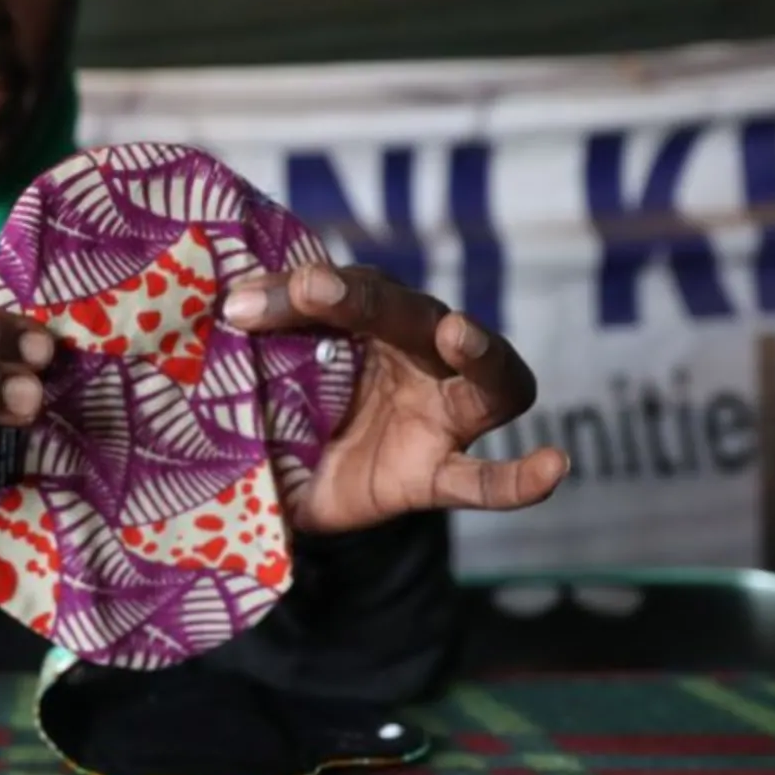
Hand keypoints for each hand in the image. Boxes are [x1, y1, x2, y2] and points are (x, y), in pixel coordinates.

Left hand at [224, 264, 567, 533]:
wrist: (297, 485)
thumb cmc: (289, 407)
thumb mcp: (262, 374)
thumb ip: (251, 345)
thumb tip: (220, 306)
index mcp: (372, 322)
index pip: (350, 291)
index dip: (294, 294)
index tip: (238, 307)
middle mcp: (417, 357)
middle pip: (415, 315)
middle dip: (368, 301)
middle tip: (321, 288)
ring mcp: (439, 415)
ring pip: (488, 380)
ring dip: (478, 351)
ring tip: (455, 333)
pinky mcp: (437, 473)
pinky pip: (486, 479)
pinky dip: (521, 478)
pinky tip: (554, 466)